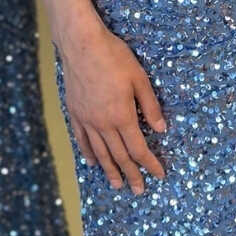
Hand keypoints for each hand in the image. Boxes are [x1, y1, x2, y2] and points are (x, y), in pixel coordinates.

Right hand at [60, 26, 166, 194]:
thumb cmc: (114, 57)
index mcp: (122, 116)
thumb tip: (161, 129)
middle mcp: (103, 124)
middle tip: (139, 190)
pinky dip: (89, 153)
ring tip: (117, 185)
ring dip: (110, 170)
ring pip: (100, 152)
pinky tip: (93, 163)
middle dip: (132, 174)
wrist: (82, 44)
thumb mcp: (140, 78)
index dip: (150, 164)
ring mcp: (87, 120)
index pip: (139, 149)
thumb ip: (150, 106)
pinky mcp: (75, 112)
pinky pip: (82, 139)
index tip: (159, 175)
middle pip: (119, 156)